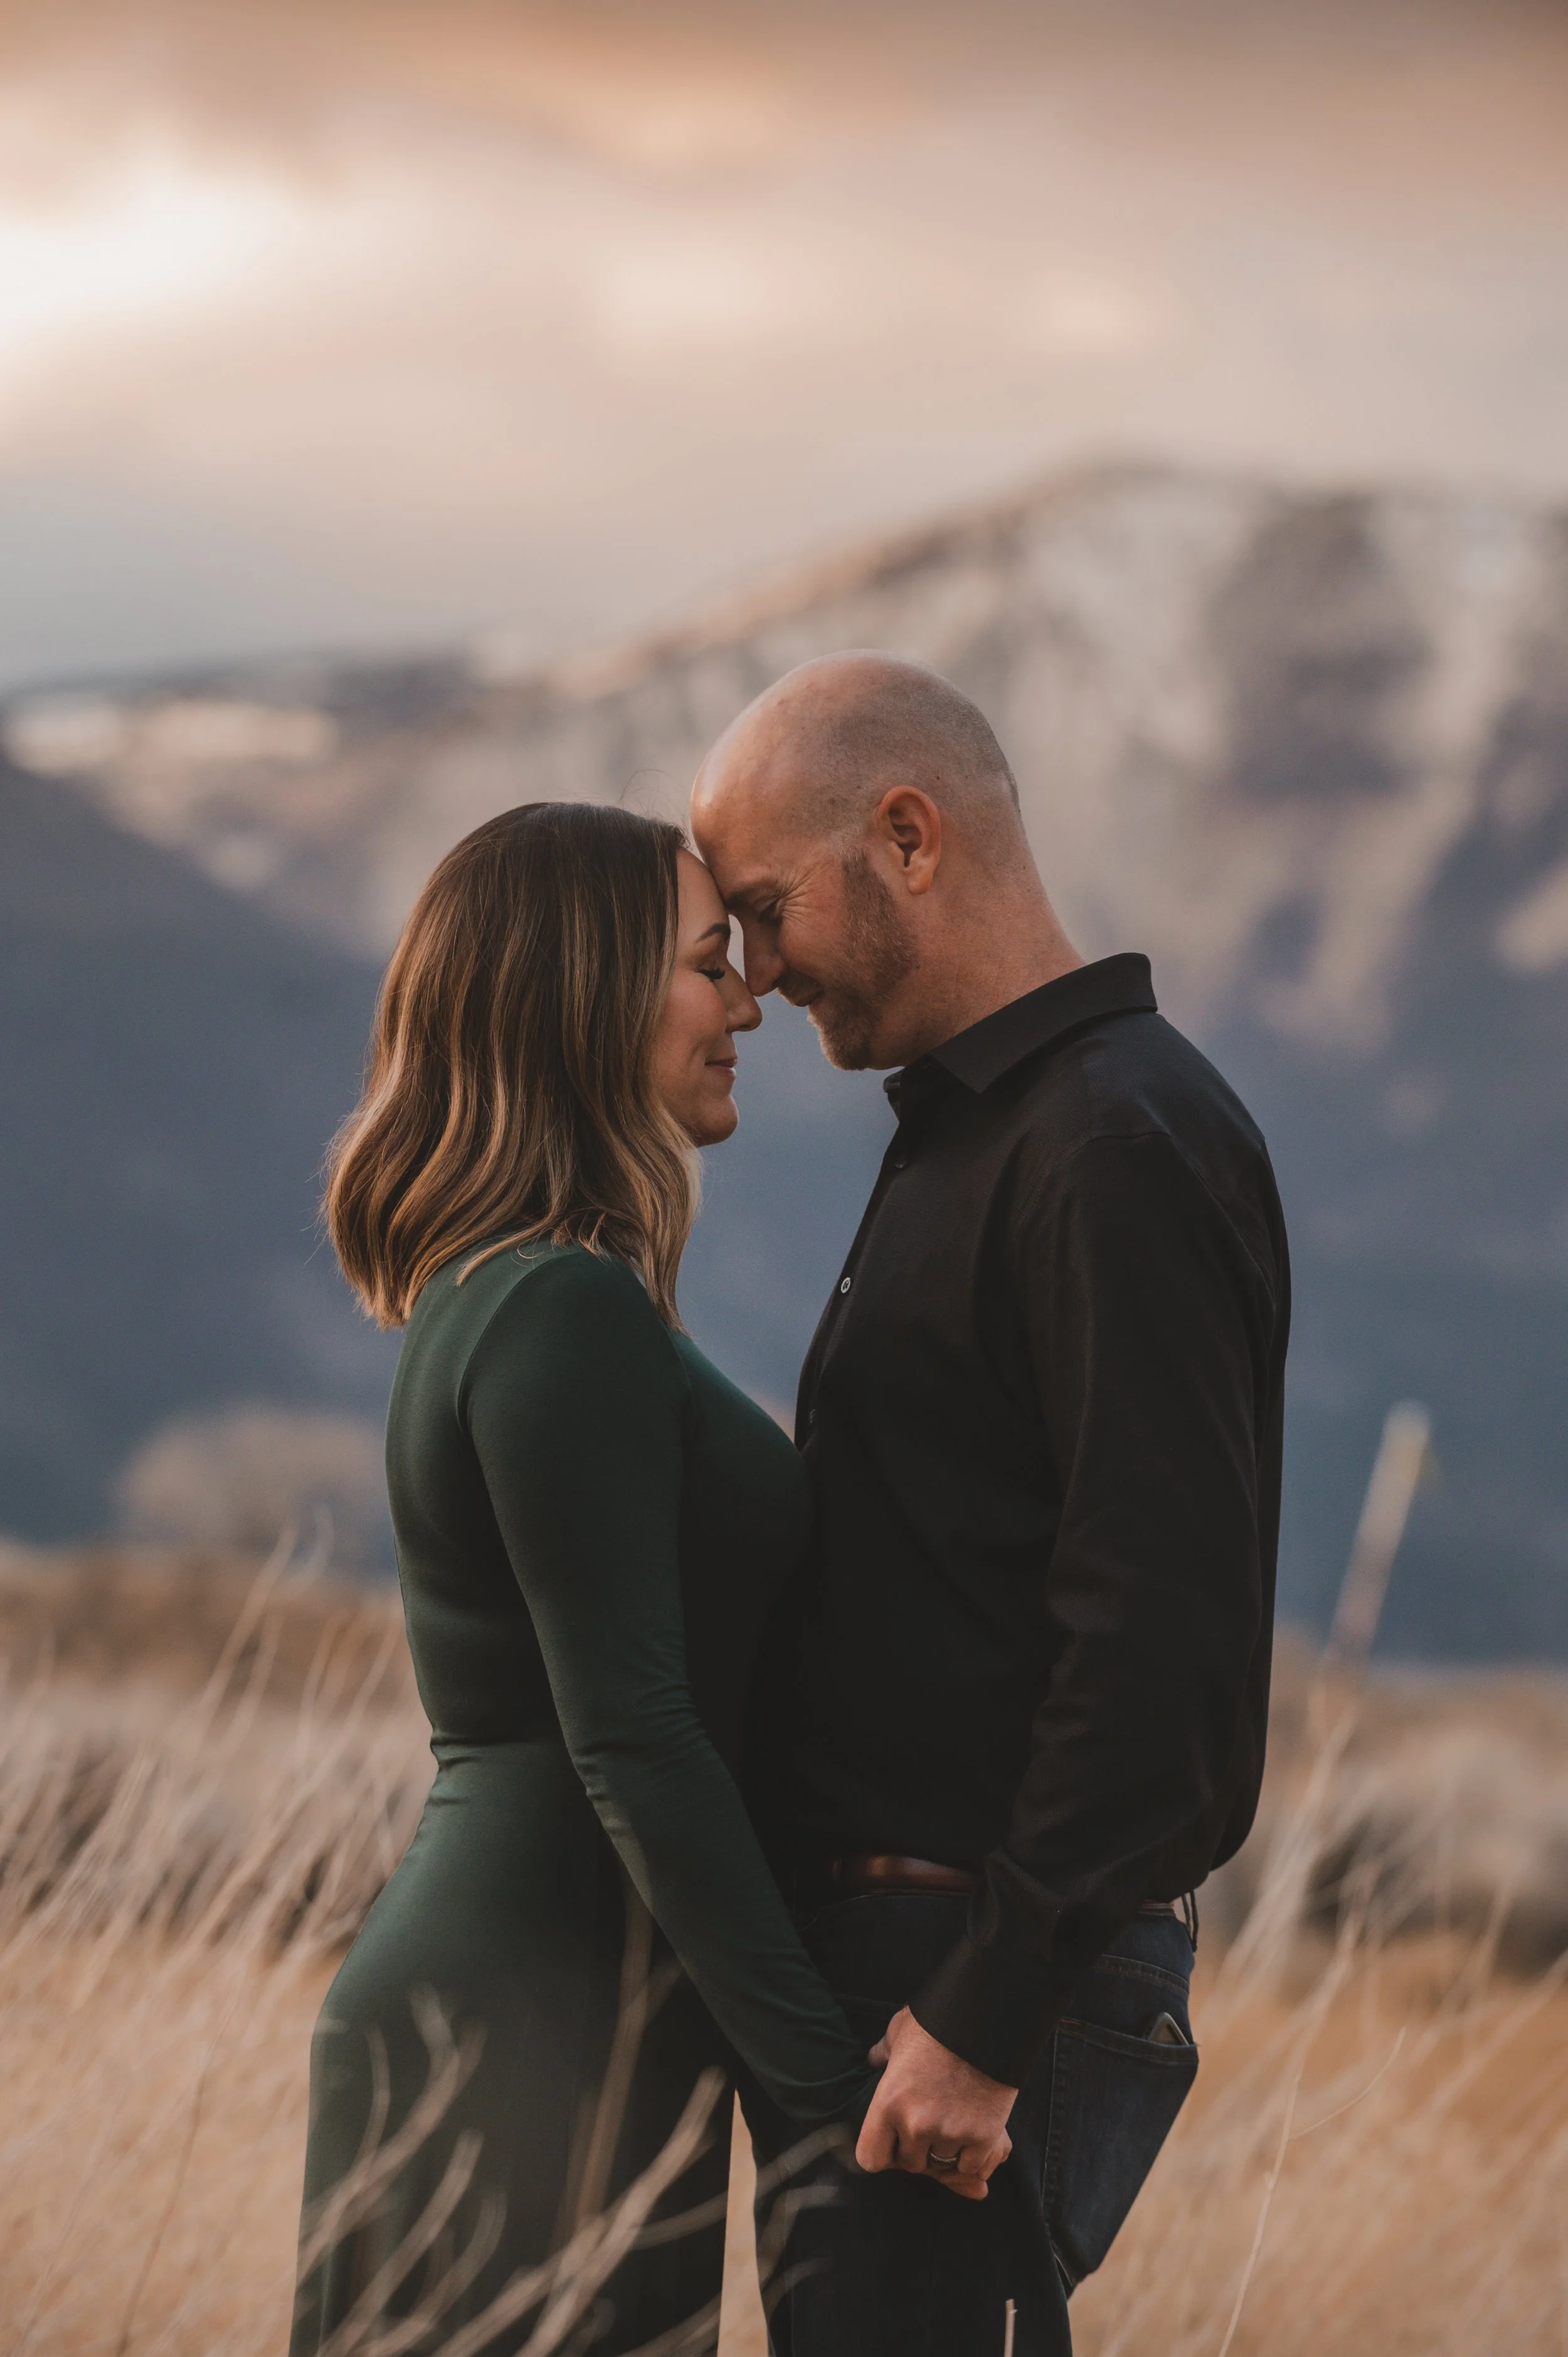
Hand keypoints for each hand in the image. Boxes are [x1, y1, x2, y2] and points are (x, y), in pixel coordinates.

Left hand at [855, 2007, 1016, 2199]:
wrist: (986, 2017)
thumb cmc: (937, 2023)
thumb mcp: (899, 2033)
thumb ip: (883, 2054)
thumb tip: (874, 2060)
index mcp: (888, 2102)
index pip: (870, 2158)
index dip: (881, 2152)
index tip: (892, 2141)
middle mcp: (916, 2124)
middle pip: (910, 2164)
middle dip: (918, 2149)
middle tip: (929, 2124)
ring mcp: (951, 2132)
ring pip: (942, 2166)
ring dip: (945, 2150)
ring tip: (950, 2122)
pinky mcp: (983, 2136)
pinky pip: (971, 2166)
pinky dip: (972, 2154)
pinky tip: (971, 2130)